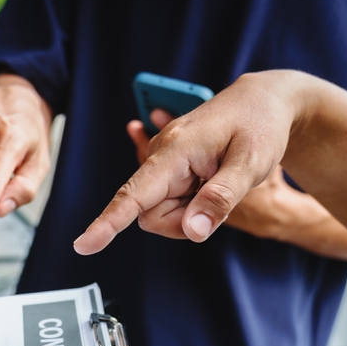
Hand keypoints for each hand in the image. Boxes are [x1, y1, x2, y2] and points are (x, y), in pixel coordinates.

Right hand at [74, 71, 299, 253]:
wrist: (263, 100)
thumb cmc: (260, 125)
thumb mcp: (252, 164)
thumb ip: (221, 199)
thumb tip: (192, 232)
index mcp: (176, 150)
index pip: (134, 194)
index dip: (109, 222)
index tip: (84, 245)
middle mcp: (162, 154)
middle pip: (150, 214)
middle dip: (182, 221)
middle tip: (219, 200)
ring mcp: (164, 160)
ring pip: (160, 210)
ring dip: (189, 210)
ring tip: (218, 183)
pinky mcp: (169, 167)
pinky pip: (170, 200)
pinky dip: (192, 200)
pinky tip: (210, 178)